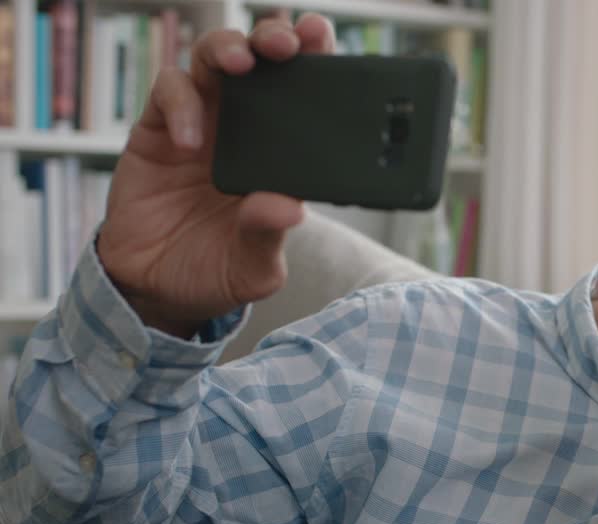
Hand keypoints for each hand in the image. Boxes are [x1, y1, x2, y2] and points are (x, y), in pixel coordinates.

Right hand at [97, 14, 336, 337]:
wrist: (153, 289)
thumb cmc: (214, 274)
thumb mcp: (252, 269)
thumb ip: (267, 237)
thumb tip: (287, 208)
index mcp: (281, 157)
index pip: (305, 98)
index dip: (316, 62)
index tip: (324, 42)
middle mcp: (245, 132)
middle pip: (262, 63)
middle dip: (276, 40)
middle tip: (287, 42)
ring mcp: (201, 126)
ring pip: (215, 61)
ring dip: (229, 50)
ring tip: (242, 63)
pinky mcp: (158, 131)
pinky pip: (169, 93)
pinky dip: (181, 104)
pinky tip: (192, 140)